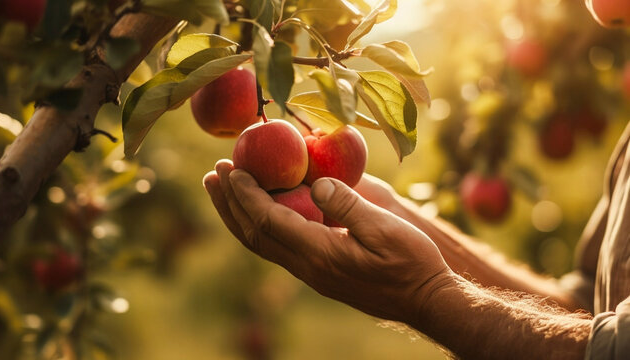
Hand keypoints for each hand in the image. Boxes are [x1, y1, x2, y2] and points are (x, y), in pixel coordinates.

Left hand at [203, 160, 451, 322]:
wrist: (424, 300)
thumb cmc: (411, 262)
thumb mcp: (385, 228)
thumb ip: (349, 205)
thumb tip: (317, 184)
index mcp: (320, 253)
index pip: (269, 221)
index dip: (247, 194)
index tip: (232, 169)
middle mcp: (307, 267)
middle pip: (253, 235)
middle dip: (230, 204)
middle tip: (212, 174)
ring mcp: (311, 273)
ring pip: (261, 244)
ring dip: (237, 216)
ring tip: (222, 191)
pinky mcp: (318, 273)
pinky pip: (276, 248)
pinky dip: (258, 225)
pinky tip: (259, 210)